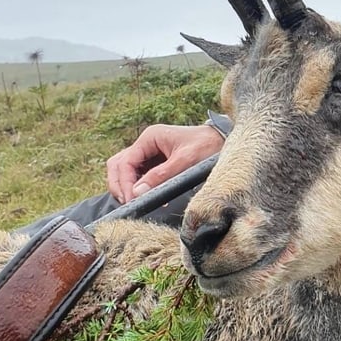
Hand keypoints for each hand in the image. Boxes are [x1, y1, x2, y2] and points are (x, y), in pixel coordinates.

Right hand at [106, 124, 224, 203]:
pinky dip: (138, 187)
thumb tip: (138, 192)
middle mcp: (146, 144)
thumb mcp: (186, 160)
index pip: (124, 161)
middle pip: (118, 165)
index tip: (131, 200)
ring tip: (135, 202)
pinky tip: (146, 198)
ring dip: (126, 187)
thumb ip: (162, 175)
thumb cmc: (207, 146)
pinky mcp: (155, 163)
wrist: (222, 141)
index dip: (124, 183)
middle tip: (128, 203)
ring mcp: (149, 153)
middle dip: (120, 185)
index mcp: (150, 137)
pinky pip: (138, 175)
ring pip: (124, 171)